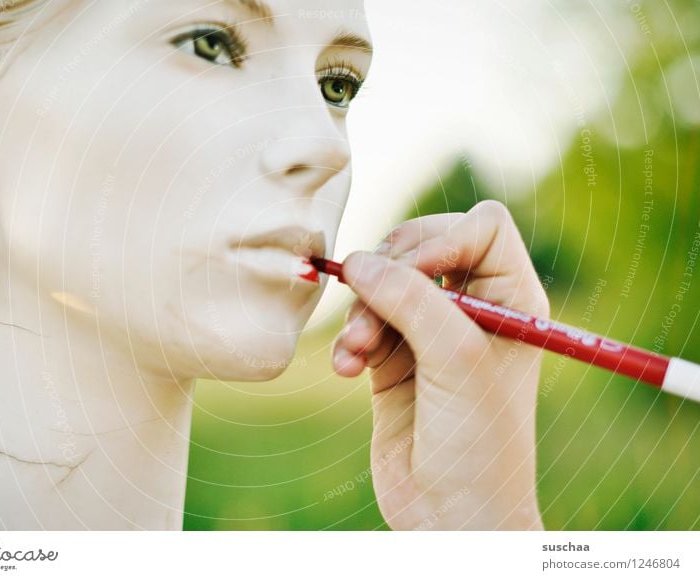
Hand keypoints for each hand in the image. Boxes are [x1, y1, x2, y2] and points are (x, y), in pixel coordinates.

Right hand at [332, 201, 548, 529]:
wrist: (450, 515)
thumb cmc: (477, 441)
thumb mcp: (456, 359)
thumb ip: (409, 299)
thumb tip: (357, 260)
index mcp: (512, 299)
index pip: (481, 227)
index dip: (443, 237)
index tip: (413, 271)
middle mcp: (473, 308)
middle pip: (424, 245)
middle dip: (392, 271)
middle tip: (374, 303)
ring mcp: (430, 332)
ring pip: (384, 283)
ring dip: (363, 311)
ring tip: (358, 350)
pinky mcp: (393, 358)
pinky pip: (363, 322)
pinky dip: (349, 340)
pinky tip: (346, 369)